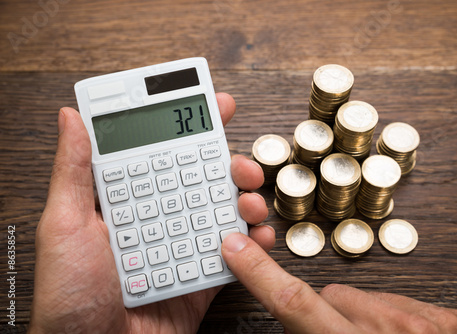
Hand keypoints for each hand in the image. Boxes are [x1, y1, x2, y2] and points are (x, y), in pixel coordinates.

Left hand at [29, 93, 273, 333]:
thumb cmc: (70, 296)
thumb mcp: (65, 226)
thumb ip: (74, 172)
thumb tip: (70, 118)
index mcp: (128, 201)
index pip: (163, 155)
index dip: (190, 129)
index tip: (216, 107)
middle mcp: (159, 218)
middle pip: (202, 179)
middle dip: (229, 163)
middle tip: (242, 163)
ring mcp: (183, 245)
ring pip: (222, 211)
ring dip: (245, 200)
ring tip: (251, 202)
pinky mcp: (201, 276)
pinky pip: (233, 255)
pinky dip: (253, 244)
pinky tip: (259, 236)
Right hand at [222, 233, 456, 333]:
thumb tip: (295, 323)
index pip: (296, 304)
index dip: (261, 274)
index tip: (236, 248)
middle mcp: (393, 331)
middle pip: (332, 296)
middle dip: (325, 315)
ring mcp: (430, 321)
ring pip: (367, 298)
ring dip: (362, 320)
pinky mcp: (454, 317)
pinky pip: (404, 303)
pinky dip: (395, 321)